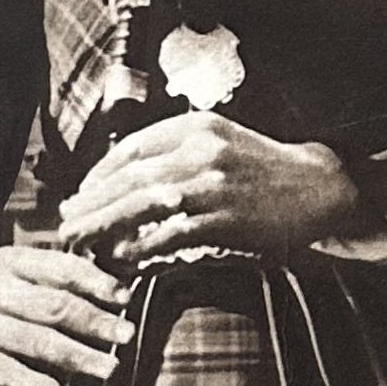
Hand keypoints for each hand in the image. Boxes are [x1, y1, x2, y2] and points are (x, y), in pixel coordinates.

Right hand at [0, 241, 131, 385]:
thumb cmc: (3, 302)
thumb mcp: (22, 279)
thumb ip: (61, 283)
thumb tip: (121, 296)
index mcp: (12, 262)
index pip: (58, 268)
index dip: (94, 281)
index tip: (123, 297)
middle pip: (52, 306)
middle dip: (94, 321)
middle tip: (126, 334)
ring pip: (36, 341)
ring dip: (77, 356)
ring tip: (108, 368)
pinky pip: (7, 371)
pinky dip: (32, 383)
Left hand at [56, 115, 365, 266]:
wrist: (321, 188)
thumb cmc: (265, 170)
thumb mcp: (221, 144)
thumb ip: (177, 154)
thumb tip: (128, 179)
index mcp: (196, 128)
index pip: (132, 148)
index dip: (98, 174)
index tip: (79, 195)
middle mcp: (202, 150)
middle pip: (130, 177)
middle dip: (91, 202)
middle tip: (65, 223)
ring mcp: (215, 184)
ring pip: (144, 204)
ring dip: (106, 225)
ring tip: (81, 241)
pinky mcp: (227, 218)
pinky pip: (173, 233)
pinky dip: (145, 246)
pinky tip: (124, 257)